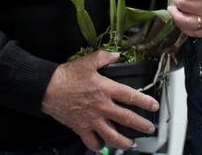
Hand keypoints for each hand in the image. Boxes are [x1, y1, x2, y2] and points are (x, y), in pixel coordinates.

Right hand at [40, 51, 158, 150]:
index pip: (130, 96)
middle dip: (141, 125)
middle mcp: (102, 106)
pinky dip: (98, 146)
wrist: (47, 88)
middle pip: (127, 119)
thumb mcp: (88, 61)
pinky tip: (102, 145)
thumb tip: (117, 55)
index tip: (154, 106)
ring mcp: (92, 119)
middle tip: (149, 128)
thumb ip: (105, 57)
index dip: (145, 102)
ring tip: (131, 143)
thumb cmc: (67, 75)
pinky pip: (92, 142)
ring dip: (124, 142)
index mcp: (105, 89)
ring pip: (112, 136)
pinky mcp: (81, 128)